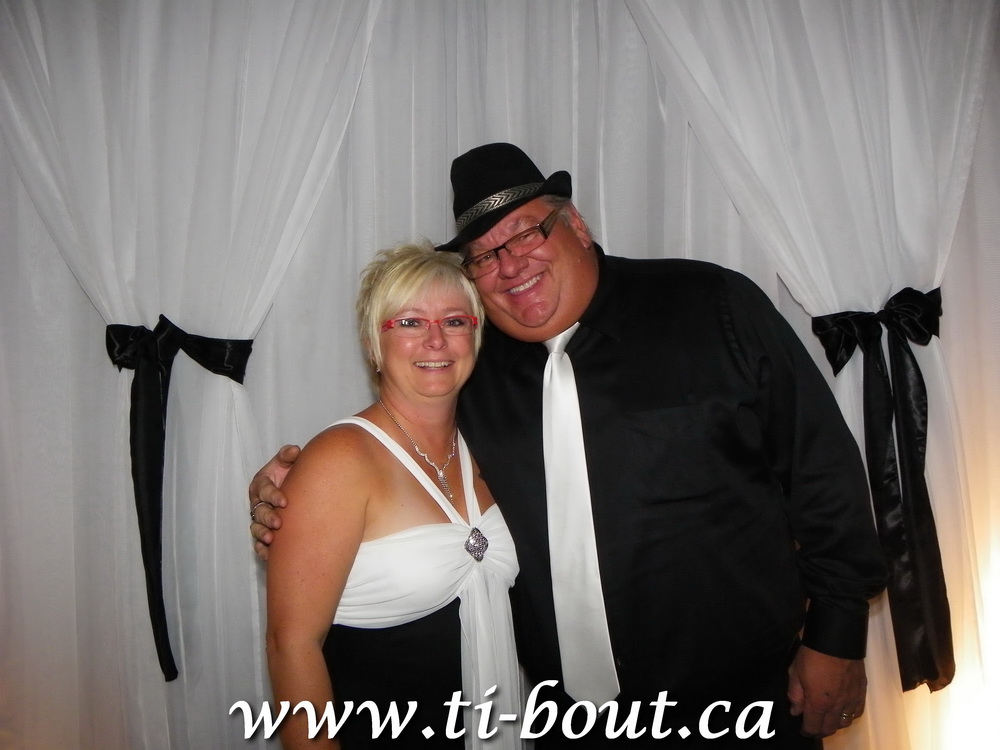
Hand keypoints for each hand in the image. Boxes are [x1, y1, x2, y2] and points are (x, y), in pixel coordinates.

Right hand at [249, 445, 300, 560]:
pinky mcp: (264, 532)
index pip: (264, 490)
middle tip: (278, 523)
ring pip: (257, 528)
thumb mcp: (287, 462)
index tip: (284, 501)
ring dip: (262, 535)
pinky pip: (259, 543)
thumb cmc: (290, 474)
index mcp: (261, 484)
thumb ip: (288, 455)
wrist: (297, 488)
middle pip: (259, 511)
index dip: (272, 495)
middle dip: (267, 517)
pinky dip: (263, 550)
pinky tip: (269, 555)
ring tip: (271, 540)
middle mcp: (258, 502)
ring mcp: (260, 519)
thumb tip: (294, 450)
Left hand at [787, 645, 865, 737]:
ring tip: (828, 718)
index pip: (813, 726)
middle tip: (815, 727)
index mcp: (818, 703)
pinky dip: (849, 715)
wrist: (836, 640)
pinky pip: (857, 712)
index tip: (804, 730)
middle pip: (830, 728)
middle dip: (820, 731)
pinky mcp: (862, 691)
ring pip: (845, 723)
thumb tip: (795, 711)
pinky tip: (844, 710)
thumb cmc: (812, 655)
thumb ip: (795, 694)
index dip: (807, 731)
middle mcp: (836, 706)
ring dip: (835, 724)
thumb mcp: (795, 672)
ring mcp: (851, 699)